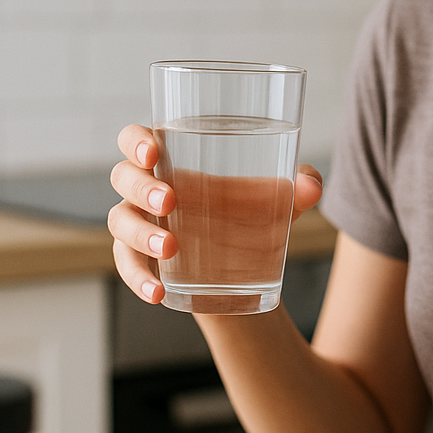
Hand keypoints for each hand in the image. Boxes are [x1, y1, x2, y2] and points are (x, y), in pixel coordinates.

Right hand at [106, 123, 323, 304]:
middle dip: (141, 187)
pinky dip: (138, 280)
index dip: (135, 141)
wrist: (247, 270)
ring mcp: (139, 225)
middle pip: (123, 177)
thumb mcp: (278, 201)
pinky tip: (157, 292)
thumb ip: (297, 187)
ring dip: (140, 235)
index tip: (154, 152)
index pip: (135, 139)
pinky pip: (127, 268)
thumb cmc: (252, 216)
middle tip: (170, 203)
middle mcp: (147, 189)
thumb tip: (311, 184)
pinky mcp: (143, 260)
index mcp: (173, 161)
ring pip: (120, 222)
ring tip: (171, 249)